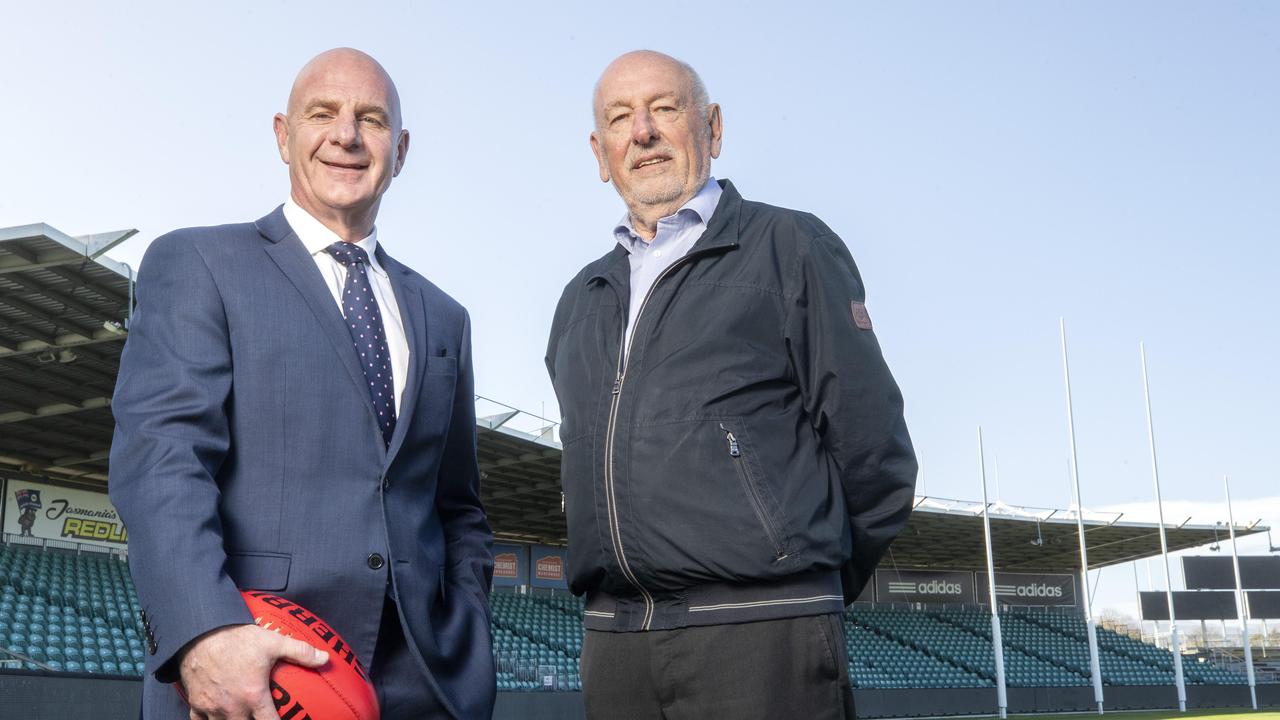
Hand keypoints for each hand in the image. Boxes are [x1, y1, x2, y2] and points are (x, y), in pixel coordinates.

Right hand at [177, 623, 327, 719]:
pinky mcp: (196, 704)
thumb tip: (325, 658)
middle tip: (261, 717)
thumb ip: (300, 651)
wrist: (199, 632)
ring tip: (243, 717)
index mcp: (253, 696)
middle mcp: (232, 707)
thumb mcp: (273, 642)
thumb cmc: (237, 638)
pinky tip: (217, 719)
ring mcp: (212, 708)